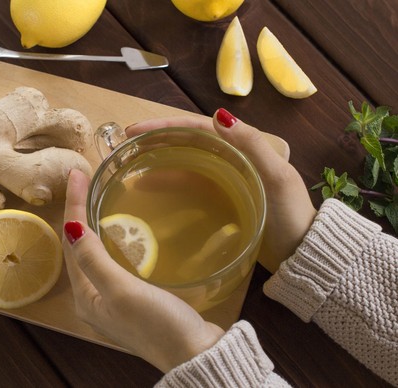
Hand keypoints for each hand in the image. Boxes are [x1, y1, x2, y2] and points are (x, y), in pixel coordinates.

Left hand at [62, 169, 224, 372]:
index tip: (76, 174)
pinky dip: (115, 240)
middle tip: (84, 180)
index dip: (73, 206)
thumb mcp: (121, 290)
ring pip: (97, 253)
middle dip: (79, 212)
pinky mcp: (135, 298)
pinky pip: (116, 261)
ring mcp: (114, 299)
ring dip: (94, 224)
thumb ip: (94, 260)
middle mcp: (94, 298)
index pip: (72, 242)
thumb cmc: (157, 324)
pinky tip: (122, 229)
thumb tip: (71, 227)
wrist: (195, 354)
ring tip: (95, 196)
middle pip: (80, 247)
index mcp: (85, 298)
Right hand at [127, 109, 316, 272]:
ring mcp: (224, 178)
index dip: (165, 126)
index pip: (197, 128)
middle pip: (186, 142)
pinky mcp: (221, 198)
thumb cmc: (292, 213)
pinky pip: (190, 184)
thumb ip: (252, 144)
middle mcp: (231, 157)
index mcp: (243, 146)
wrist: (303, 251)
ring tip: (131, 168)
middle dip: (156, 140)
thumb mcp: (276, 176)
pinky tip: (151, 190)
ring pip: (185, 162)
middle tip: (126, 146)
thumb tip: (218, 115)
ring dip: (159, 161)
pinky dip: (170, 183)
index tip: (136, 131)